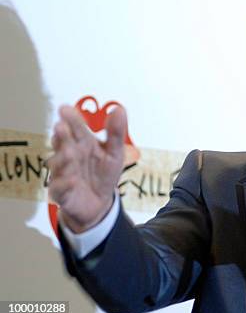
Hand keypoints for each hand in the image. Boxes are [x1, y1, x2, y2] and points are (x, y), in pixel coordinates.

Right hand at [47, 104, 126, 232]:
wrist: (99, 203)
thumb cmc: (104, 173)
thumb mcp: (114, 152)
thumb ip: (115, 132)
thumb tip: (119, 109)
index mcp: (82, 143)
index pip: (75, 127)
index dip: (71, 118)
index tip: (65, 109)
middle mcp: (69, 155)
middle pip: (63, 143)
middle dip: (62, 136)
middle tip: (61, 127)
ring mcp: (63, 173)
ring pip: (59, 164)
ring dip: (63, 158)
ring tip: (69, 152)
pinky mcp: (61, 192)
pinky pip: (60, 188)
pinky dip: (65, 184)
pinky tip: (72, 181)